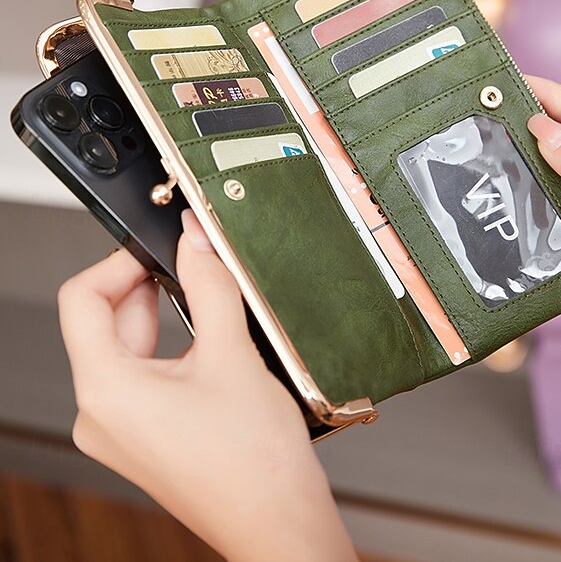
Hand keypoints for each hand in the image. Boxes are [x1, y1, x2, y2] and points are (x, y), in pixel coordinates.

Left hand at [58, 210, 356, 561]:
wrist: (279, 522)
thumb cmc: (255, 463)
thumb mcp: (232, 352)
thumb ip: (209, 283)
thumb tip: (195, 237)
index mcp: (105, 392)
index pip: (80, 300)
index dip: (118, 262)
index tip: (158, 248)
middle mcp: (100, 415)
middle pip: (105, 322)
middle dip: (149, 287)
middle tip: (194, 268)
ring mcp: (119, 430)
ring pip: (127, 348)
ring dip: (164, 317)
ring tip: (210, 308)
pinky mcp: (141, 437)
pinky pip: (141, 376)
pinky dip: (170, 349)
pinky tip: (209, 346)